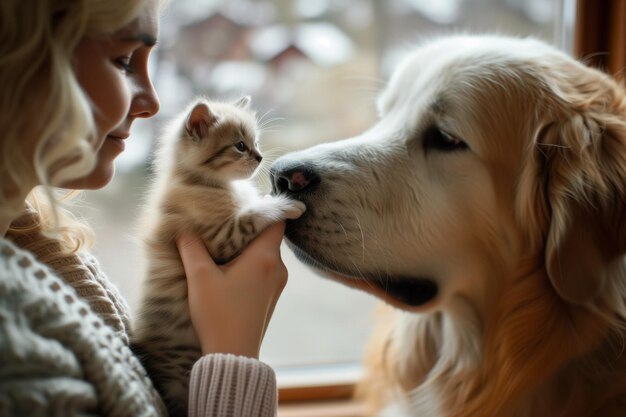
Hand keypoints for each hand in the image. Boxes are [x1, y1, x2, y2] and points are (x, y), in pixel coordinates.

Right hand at [176, 222, 287, 358]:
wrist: (232, 356)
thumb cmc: (218, 315)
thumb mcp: (199, 277)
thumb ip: (191, 246)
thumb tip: (184, 226)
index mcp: (266, 257)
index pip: (276, 220)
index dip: (262, 209)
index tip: (242, 205)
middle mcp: (278, 268)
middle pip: (269, 236)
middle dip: (247, 229)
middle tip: (224, 224)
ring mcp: (277, 284)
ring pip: (265, 254)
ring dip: (247, 248)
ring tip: (222, 247)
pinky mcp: (270, 297)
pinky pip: (264, 270)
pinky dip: (250, 264)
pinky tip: (228, 269)